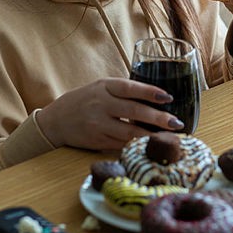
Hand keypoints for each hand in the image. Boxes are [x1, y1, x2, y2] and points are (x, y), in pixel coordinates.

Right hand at [35, 78, 183, 149]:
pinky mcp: (97, 141)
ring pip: (129, 132)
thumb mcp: (101, 87)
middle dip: (158, 118)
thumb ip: (124, 91)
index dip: (150, 92)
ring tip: (169, 138)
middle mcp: (101, 104)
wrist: (56, 120)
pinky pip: (121, 144)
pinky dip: (137, 145)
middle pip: (134, 111)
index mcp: (105, 86)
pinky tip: (151, 146)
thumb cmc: (85, 100)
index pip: (130, 88)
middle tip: (176, 123)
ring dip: (151, 136)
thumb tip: (158, 96)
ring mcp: (98, 124)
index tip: (168, 98)